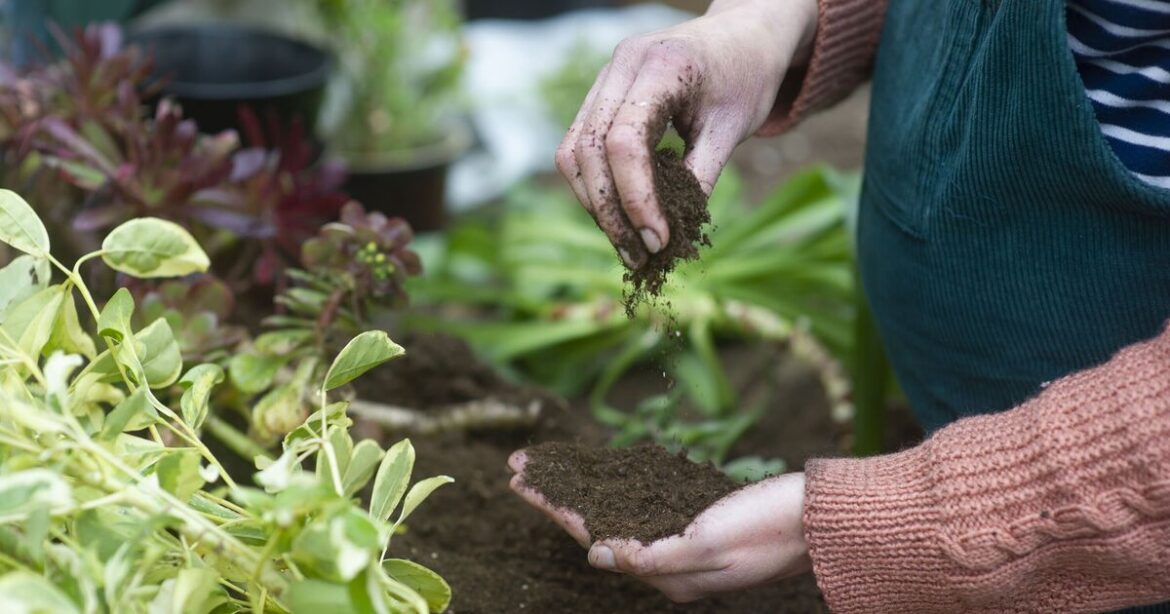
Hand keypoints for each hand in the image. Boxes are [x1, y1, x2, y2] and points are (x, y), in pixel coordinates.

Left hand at [508, 450, 812, 602]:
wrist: (820, 520)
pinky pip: (645, 502)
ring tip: (550, 465)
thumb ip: (649, 554)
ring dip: (581, 486)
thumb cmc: (769, 529)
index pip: (593, 535)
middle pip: (597, 522)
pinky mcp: (699, 520)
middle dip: (558, 493)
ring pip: (616, 510)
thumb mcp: (707, 546)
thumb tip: (594, 556)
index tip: (521, 480)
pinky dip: (617, 485)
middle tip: (520, 464)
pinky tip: (605, 474)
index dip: (554, 505)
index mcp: (667, 573)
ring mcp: (684, 541)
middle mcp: (669, 562)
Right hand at [555, 0, 817, 267]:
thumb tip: (671, 240)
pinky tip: (622, 216)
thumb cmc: (746, 77)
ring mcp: (604, 77)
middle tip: (640, 257)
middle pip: (588, 150)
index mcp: (661, 66)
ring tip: (629, 247)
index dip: (635, 198)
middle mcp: (621, 65)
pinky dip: (596, 186)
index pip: (625, 141)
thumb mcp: (733, 129)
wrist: (743, 35)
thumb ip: (700, 178)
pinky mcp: (600, 94)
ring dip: (596, 205)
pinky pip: (580, 146)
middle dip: (610, 212)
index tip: (658, 241)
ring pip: (573, 152)